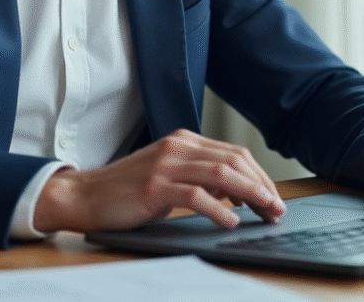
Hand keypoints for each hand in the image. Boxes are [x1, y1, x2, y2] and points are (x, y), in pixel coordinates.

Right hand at [32, 128, 285, 232]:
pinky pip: (196, 195)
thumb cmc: (129, 190)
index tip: (273, 197)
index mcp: (184, 141)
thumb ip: (200, 177)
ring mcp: (166, 165)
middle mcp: (178, 147)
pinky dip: (219, 209)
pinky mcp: (155, 186)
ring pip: (222, 175)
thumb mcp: (169, 176)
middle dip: (261, 185)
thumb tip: (237, 192)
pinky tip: (231, 221)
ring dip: (250, 194)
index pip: (233, 154)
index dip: (259, 176)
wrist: (87, 195)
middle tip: (276, 208)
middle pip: (234, 161)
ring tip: (264, 212)